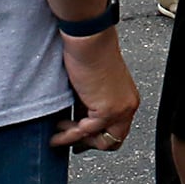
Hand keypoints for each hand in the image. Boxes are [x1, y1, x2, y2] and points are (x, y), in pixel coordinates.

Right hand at [53, 27, 139, 150]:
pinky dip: (70, 133)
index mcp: (127, 98)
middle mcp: (128, 105)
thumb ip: (89, 105)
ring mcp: (120, 110)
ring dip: (75, 140)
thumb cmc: (88, 52)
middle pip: (113, 141)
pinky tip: (58, 129)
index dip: (96, 139)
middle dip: (88, 144)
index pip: (117, 131)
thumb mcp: (91, 86)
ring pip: (100, 140)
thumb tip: (75, 122)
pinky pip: (87, 131)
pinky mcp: (108, 110)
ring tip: (56, 136)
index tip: (78, 140)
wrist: (88, 39)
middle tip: (67, 141)